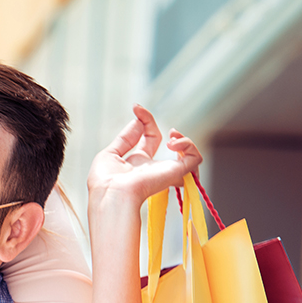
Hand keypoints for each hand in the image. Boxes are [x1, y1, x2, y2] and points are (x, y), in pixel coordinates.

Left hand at [87, 104, 202, 208]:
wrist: (112, 194)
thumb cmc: (106, 181)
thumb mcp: (110, 154)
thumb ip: (125, 138)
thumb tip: (138, 121)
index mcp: (138, 163)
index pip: (150, 138)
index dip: (146, 120)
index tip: (136, 107)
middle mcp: (154, 168)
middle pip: (170, 143)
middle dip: (161, 127)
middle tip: (144, 117)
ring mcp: (165, 171)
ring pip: (189, 154)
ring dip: (183, 139)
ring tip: (170, 137)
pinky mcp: (176, 173)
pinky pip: (195, 158)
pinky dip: (189, 145)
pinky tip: (173, 144)